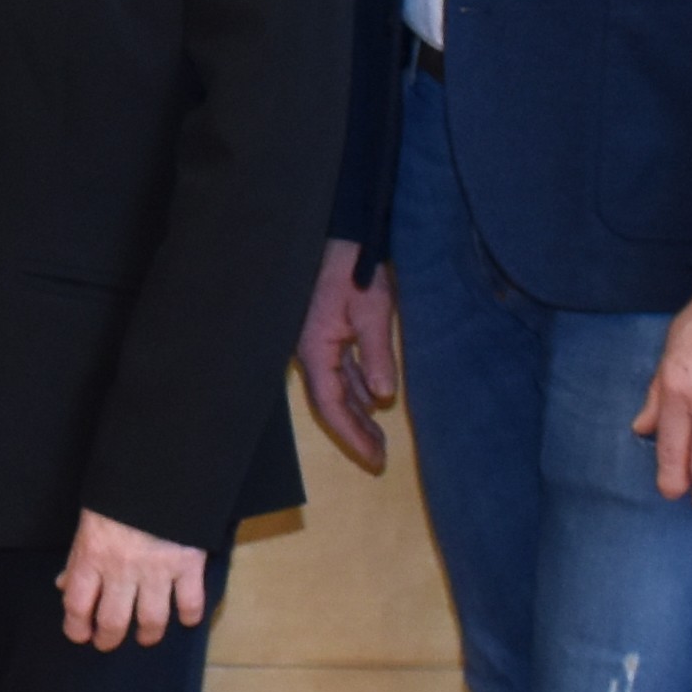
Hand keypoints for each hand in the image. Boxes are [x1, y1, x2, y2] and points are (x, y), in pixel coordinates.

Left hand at [57, 507, 209, 651]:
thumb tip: (64, 586)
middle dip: (108, 638)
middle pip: (113, 621)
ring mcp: (157, 570)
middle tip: (107, 642)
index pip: (77, 605)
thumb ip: (77, 559)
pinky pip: (190, 603)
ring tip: (145, 637)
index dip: (76, 627)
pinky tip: (184, 619)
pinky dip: (189, 617)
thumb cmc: (116, 496)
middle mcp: (122, 569)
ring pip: (151, 621)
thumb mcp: (88, 524)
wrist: (158, 469)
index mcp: (92, 555)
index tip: (79, 634)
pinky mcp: (188, 565)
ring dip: (147, 635)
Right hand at [296, 237, 400, 471]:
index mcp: (314, 349)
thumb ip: (376, 355)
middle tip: (380, 459)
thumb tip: (382, 397)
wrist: (339, 232)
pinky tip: (371, 400)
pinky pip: (338, 369)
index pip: (331, 405)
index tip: (376, 460)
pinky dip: (355, 388)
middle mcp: (309, 350)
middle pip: (329, 401)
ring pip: (334, 386)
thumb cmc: (355, 268)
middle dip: (354, 431)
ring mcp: (314, 341)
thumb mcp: (373, 310)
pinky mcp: (324, 331)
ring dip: (356, 411)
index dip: (352, 435)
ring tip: (379, 437)